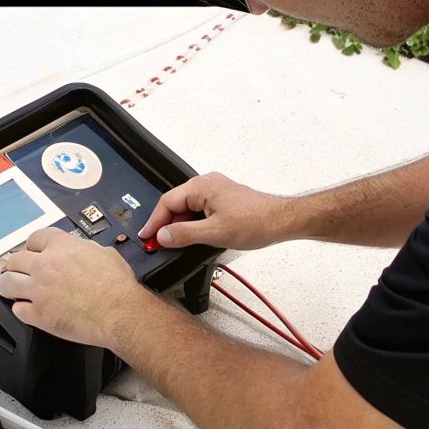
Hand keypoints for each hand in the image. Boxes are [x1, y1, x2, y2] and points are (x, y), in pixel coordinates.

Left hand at [0, 227, 153, 348]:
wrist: (120, 312)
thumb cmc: (117, 286)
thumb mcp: (104, 253)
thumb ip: (85, 249)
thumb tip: (82, 251)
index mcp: (62, 246)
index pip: (35, 238)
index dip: (32, 246)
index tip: (31, 252)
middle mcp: (46, 265)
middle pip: (14, 259)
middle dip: (14, 265)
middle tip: (14, 270)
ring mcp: (39, 290)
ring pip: (7, 283)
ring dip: (6, 285)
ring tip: (7, 288)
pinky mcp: (38, 314)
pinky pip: (17, 310)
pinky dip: (20, 310)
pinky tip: (25, 310)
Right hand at [138, 172, 294, 250]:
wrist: (281, 220)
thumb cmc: (255, 221)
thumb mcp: (214, 233)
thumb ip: (184, 234)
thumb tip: (163, 236)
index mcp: (201, 186)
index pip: (167, 203)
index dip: (154, 222)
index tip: (146, 237)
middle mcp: (207, 184)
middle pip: (175, 203)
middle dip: (166, 225)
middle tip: (159, 244)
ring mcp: (216, 190)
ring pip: (187, 207)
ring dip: (180, 225)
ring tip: (177, 243)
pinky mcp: (223, 199)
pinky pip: (199, 209)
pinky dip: (192, 222)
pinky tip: (194, 236)